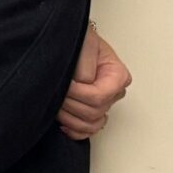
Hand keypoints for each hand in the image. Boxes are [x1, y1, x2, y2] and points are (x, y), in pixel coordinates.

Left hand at [58, 23, 130, 140]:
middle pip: (94, 112)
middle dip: (69, 103)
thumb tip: (81, 83)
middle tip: (54, 91)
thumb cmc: (80, 41)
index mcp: (118, 76)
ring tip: (56, 104)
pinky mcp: (93, 111)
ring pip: (92, 125)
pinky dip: (75, 131)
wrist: (75, 42)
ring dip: (69, 118)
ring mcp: (105, 104)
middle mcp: (114, 92)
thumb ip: (84, 65)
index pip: (99, 96)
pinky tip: (62, 123)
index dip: (77, 93)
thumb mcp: (84, 45)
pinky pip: (88, 131)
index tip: (64, 83)